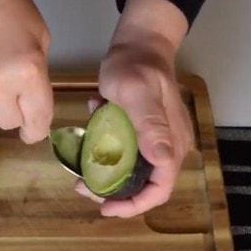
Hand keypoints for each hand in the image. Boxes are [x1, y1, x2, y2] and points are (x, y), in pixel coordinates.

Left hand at [75, 0, 194, 217]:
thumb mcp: (137, 94)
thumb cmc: (136, 66)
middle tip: (82, 186)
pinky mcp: (140, 133)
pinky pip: (123, 152)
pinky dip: (105, 148)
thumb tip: (162, 161)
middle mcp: (166, 148)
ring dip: (104, 173)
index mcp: (171, 144)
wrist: (137, 43)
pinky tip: (93, 125)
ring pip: (130, 172)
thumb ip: (150, 126)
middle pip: (143, 186)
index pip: (160, 189)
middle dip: (113, 193)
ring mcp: (154, 141)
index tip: (105, 207)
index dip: (134, 205)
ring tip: (80, 168)